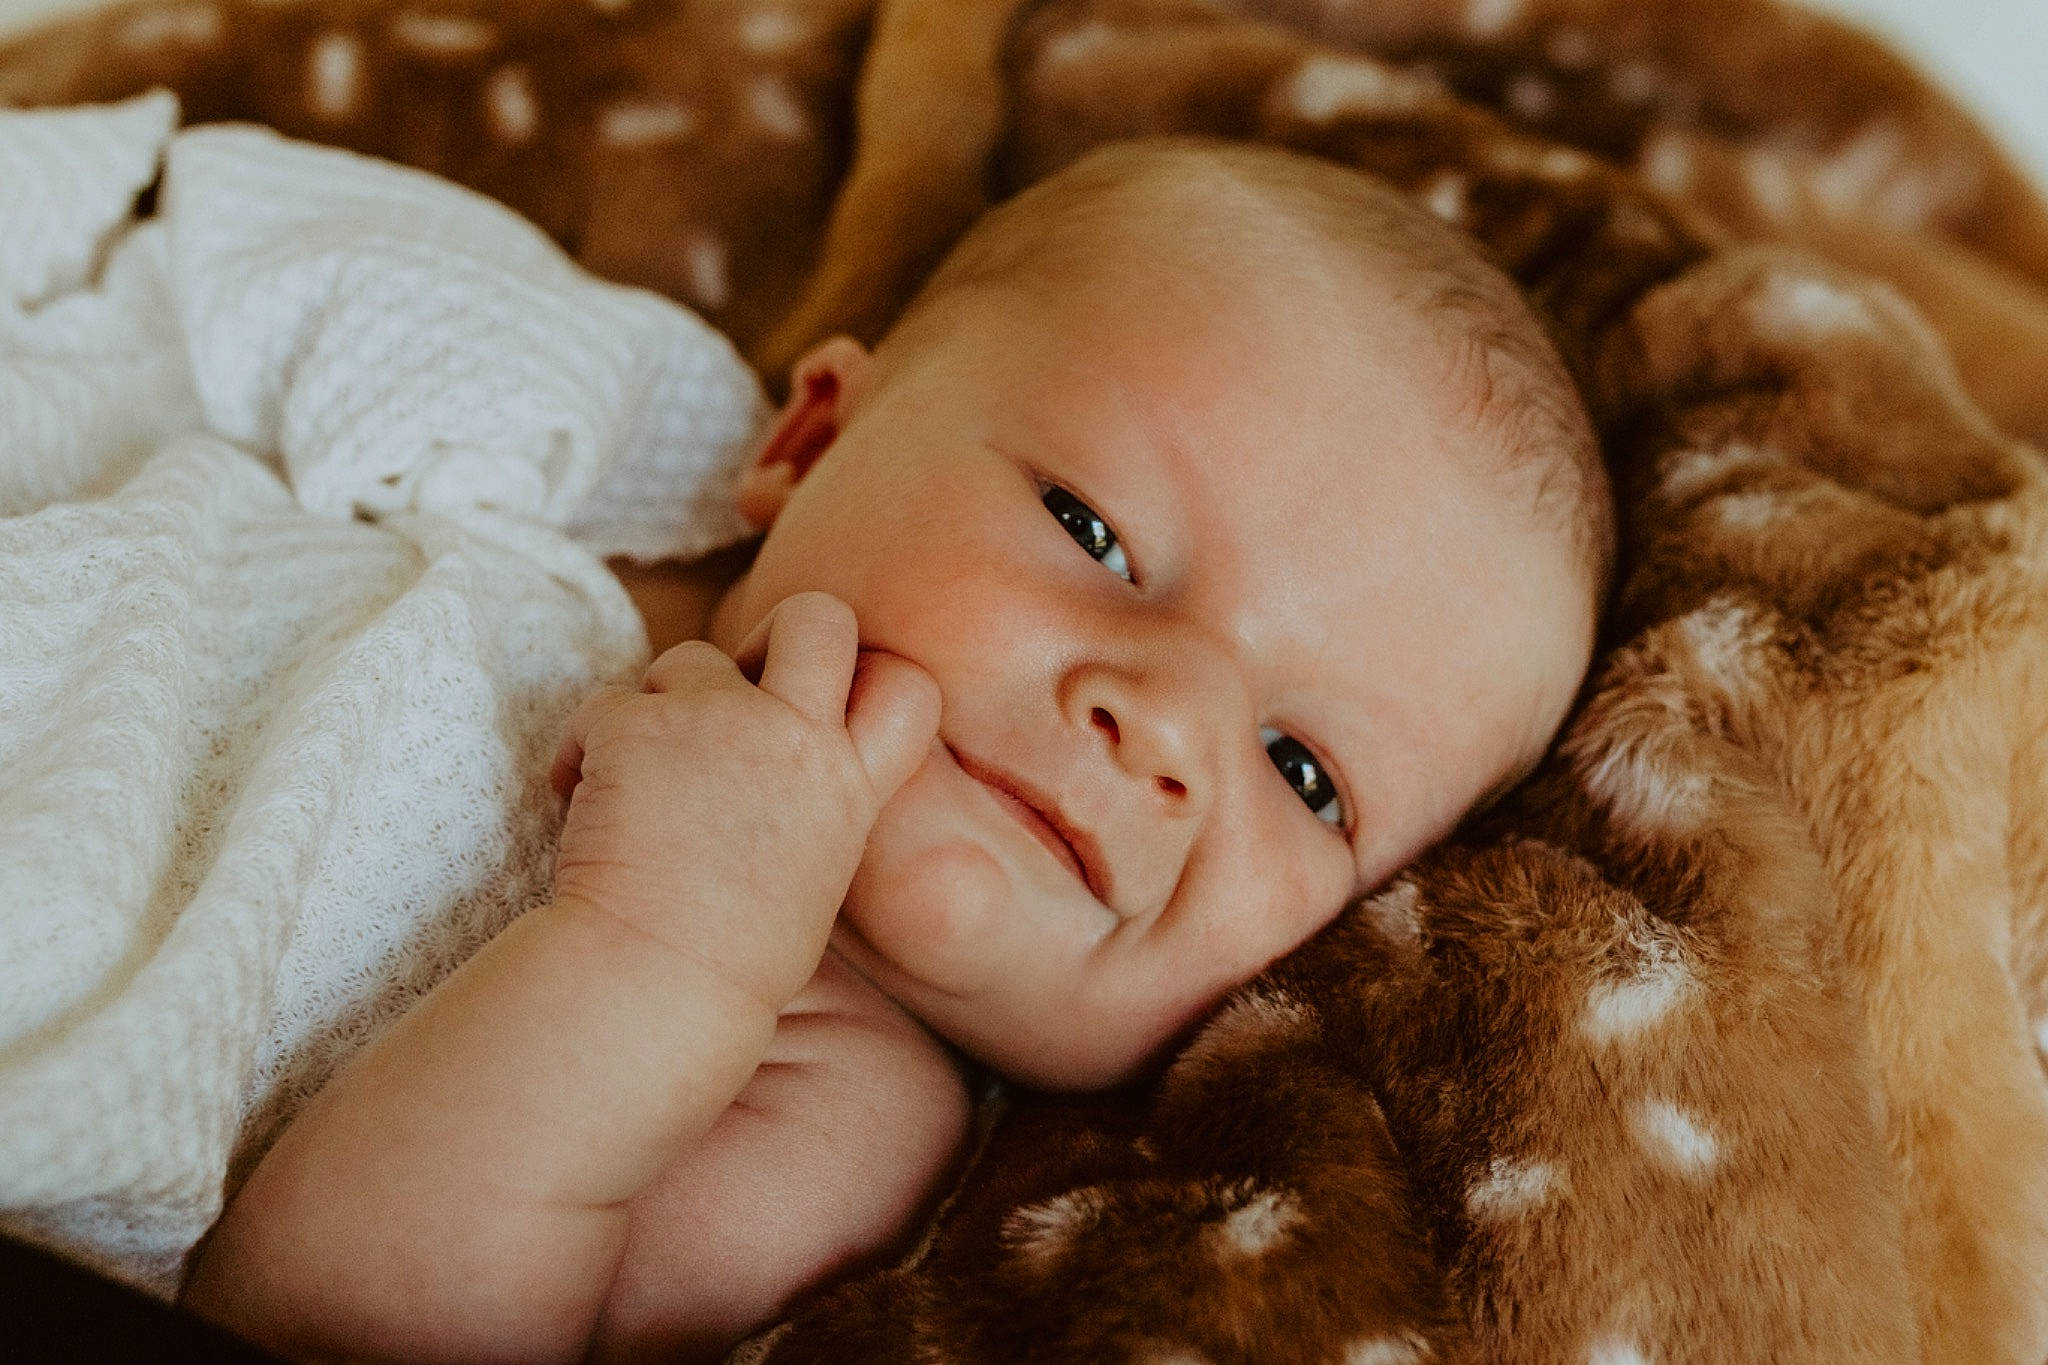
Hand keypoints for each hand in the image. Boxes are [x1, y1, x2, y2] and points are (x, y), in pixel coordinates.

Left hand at [548, 592, 939, 1012]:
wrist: (657, 985)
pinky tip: (575, 799)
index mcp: (849, 785)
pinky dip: (583, 749)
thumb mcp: (816, 873)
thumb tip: (775, 768)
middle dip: (776, 634)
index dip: (870, 679)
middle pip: (818, 616)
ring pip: (691, 657)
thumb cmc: (733, 962)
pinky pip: (604, 705)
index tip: (824, 713)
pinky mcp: (636, 725)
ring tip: (640, 780)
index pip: (908, 685)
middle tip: (739, 689)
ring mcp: (716, 722)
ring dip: (663, 704)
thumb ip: (814, 803)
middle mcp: (794, 737)